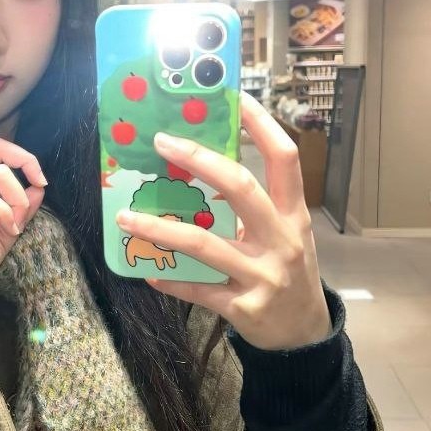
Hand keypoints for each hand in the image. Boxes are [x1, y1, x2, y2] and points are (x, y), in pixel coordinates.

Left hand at [115, 91, 331, 350]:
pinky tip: (147, 270)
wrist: (304, 334)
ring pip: (204, 243)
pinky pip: (197, 289)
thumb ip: (252, 207)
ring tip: (125, 217)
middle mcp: (281, 240)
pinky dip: (170, 279)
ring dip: (160, 227)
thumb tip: (203, 170)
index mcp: (294, 214)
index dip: (261, 124)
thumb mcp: (285, 234)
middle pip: (241, 187)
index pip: (284, 158)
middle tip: (162, 141)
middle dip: (199, 161)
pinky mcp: (242, 307)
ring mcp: (263, 275)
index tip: (234, 96)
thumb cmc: (289, 271)